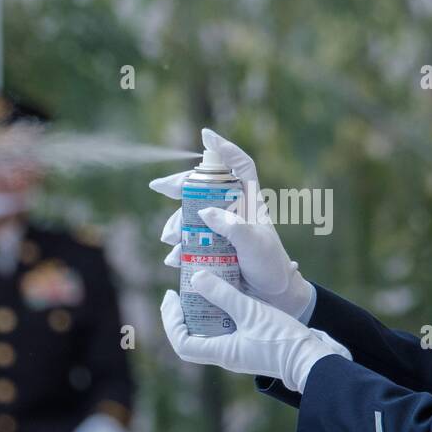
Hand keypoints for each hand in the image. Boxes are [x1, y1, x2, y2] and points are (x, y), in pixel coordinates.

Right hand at [150, 128, 314, 317]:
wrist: (273, 296)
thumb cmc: (271, 265)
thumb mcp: (255, 245)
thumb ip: (233, 227)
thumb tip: (204, 211)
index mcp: (250, 201)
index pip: (240, 166)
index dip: (225, 149)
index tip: (205, 135)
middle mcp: (233, 210)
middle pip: (203, 188)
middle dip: (180, 186)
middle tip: (159, 187)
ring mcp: (220, 229)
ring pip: (191, 216)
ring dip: (175, 223)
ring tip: (169, 238)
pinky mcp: (211, 249)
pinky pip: (189, 243)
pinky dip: (178, 249)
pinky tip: (173, 259)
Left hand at [161, 271, 349, 392]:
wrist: (312, 359)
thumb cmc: (282, 339)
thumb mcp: (251, 311)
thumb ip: (223, 294)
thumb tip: (196, 278)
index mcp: (222, 352)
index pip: (182, 342)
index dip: (171, 320)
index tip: (172, 297)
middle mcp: (227, 355)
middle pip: (192, 339)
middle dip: (182, 316)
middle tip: (181, 292)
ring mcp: (240, 352)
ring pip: (210, 334)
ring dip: (202, 313)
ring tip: (202, 289)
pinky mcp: (252, 346)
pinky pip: (227, 330)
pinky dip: (221, 313)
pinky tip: (229, 295)